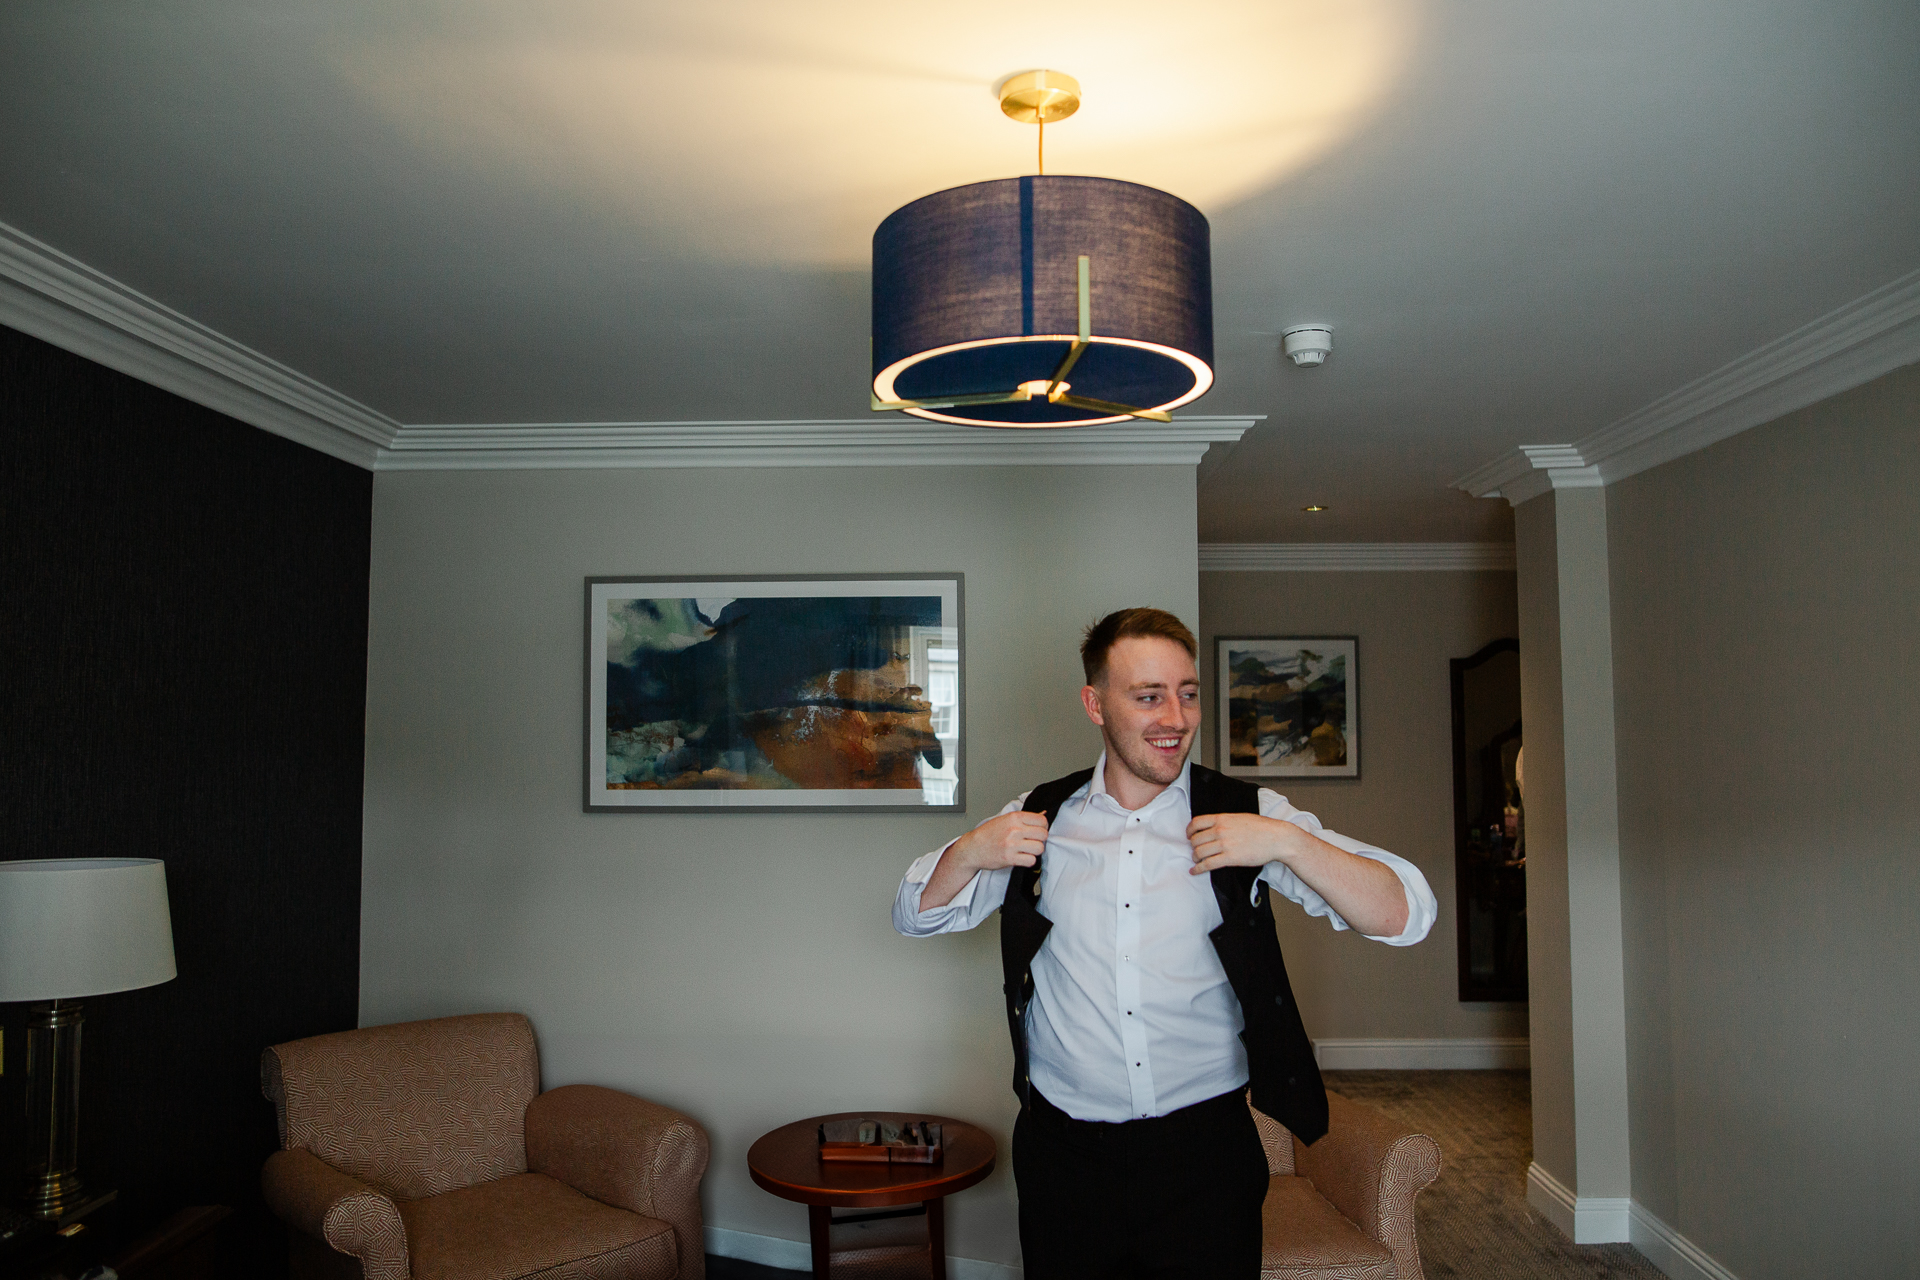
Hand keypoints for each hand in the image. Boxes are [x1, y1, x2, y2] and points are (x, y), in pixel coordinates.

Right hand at [917, 810, 1049, 910]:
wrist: (972, 848)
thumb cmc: (987, 834)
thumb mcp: (1004, 819)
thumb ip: (1024, 818)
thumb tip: (1043, 814)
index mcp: (1014, 818)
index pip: (1042, 820)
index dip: (1043, 827)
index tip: (1038, 831)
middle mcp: (1014, 830)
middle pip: (1043, 835)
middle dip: (1041, 839)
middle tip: (1033, 841)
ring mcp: (1012, 844)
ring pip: (1039, 848)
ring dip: (1035, 851)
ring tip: (1027, 850)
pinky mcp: (1010, 858)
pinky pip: (1031, 861)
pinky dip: (1029, 861)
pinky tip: (1022, 857)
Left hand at [1185, 812, 1303, 875]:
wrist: (1277, 838)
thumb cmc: (1262, 828)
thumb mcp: (1239, 817)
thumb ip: (1225, 821)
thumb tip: (1214, 827)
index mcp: (1222, 818)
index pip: (1196, 822)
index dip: (1189, 830)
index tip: (1189, 835)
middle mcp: (1220, 830)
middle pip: (1196, 839)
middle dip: (1193, 846)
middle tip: (1195, 850)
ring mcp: (1224, 844)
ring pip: (1199, 852)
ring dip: (1195, 857)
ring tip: (1197, 860)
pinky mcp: (1230, 858)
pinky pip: (1207, 864)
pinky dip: (1198, 869)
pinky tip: (1195, 871)